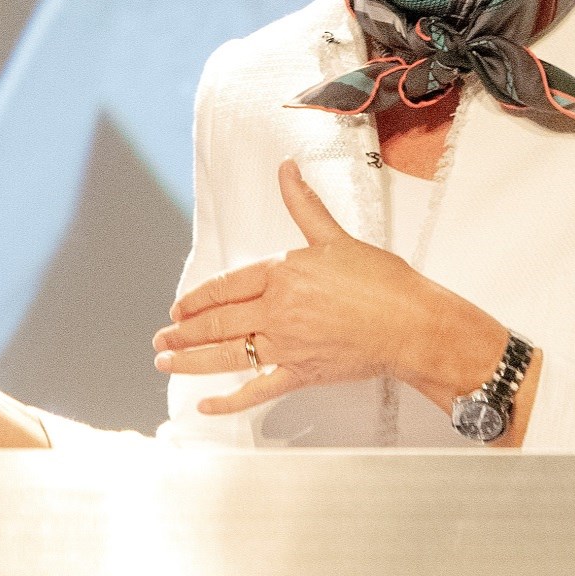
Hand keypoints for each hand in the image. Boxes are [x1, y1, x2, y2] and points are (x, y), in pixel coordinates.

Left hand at [153, 160, 510, 416]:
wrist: (412, 325)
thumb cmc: (383, 283)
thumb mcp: (336, 237)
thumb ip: (304, 206)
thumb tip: (287, 171)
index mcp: (282, 275)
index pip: (227, 286)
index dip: (199, 297)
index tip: (181, 306)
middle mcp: (277, 311)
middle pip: (218, 323)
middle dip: (183, 332)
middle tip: (161, 339)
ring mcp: (286, 346)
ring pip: (227, 356)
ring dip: (191, 361)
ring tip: (166, 363)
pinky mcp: (301, 373)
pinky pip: (256, 390)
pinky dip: (228, 401)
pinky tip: (205, 405)